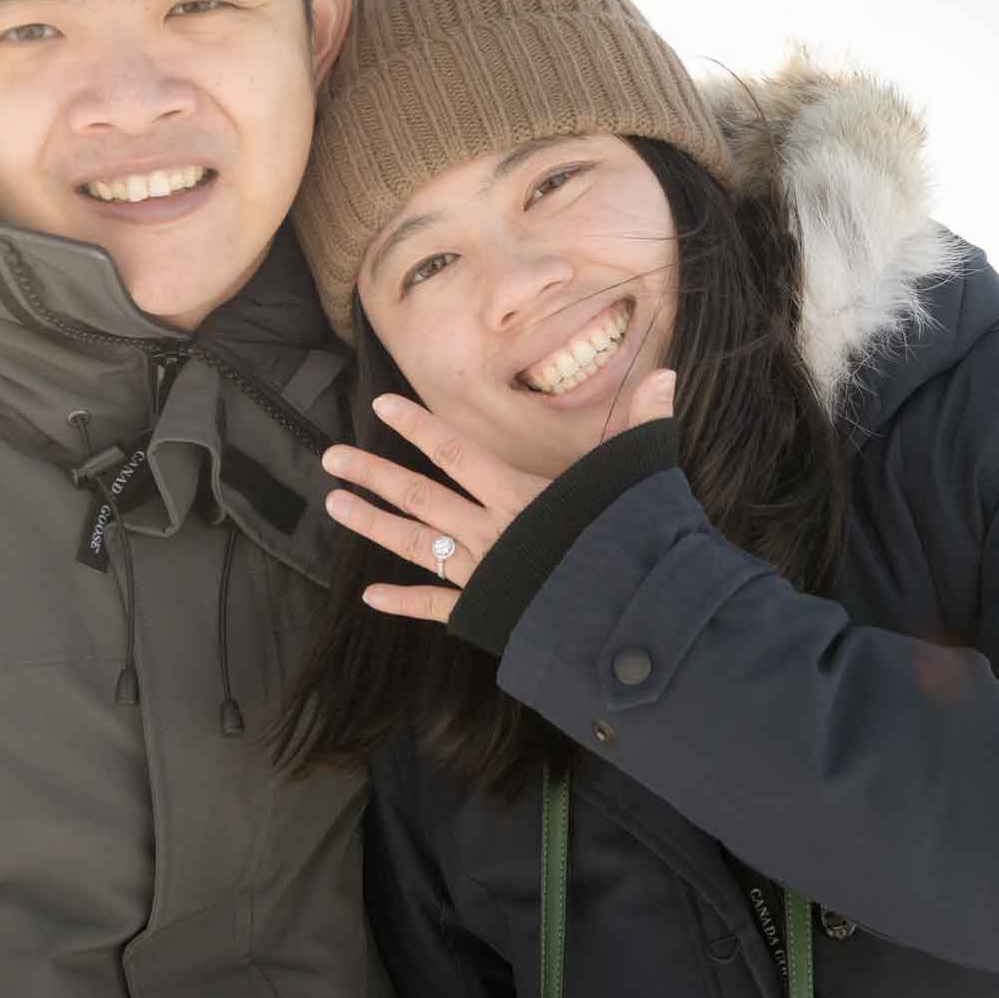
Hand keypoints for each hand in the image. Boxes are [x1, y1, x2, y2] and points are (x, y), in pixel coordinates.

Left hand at [321, 370, 678, 623]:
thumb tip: (668, 376)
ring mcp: (482, 574)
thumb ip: (643, 426)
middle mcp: (490, 531)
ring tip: (334, 506)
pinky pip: (436, 607)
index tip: (381, 406)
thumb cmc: (630, 546)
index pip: (457, 452)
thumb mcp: (637, 480)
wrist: (626, 621)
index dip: (419, 427)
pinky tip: (370, 595)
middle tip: (330, 458)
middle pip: (420, 495)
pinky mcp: (484, 615)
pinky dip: (404, 602)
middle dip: (373, 474)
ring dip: (374, 525)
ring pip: (417, 544)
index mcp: (519, 495)